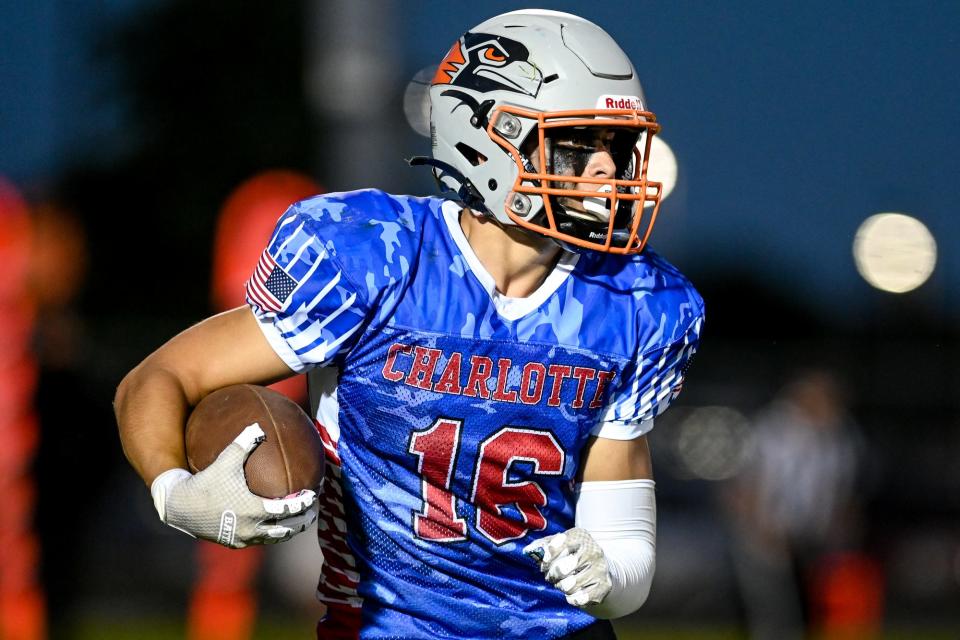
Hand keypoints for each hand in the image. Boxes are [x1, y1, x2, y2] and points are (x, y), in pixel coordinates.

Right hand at [151, 424, 318, 547]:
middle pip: (286, 531)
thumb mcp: (225, 460)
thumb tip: (258, 426)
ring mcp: (242, 539)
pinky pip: (257, 541)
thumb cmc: (204, 482)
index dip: (303, 504)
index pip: (288, 510)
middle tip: (312, 515)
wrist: (178, 507)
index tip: (313, 496)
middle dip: (301, 523)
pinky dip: (269, 535)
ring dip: (287, 533)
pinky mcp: (232, 543)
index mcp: (254, 509)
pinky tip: (271, 527)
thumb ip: (244, 443)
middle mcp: (251, 528)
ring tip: (296, 525)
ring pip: (272, 540)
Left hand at [523, 527, 612, 607]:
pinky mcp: (604, 586)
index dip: (548, 555)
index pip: (560, 543)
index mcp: (581, 536)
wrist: (599, 568)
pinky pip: (580, 598)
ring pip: (570, 586)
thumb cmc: (572, 555)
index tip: (544, 562)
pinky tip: (572, 594)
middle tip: (551, 576)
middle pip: (562, 569)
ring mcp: (600, 568)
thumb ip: (542, 545)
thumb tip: (527, 551)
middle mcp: (593, 550)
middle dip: (552, 575)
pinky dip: (572, 599)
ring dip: (561, 587)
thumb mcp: (559, 545)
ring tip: (562, 584)